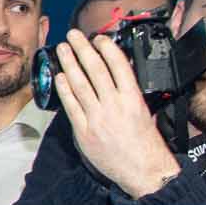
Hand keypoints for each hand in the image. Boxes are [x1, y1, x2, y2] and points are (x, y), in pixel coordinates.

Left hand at [50, 33, 181, 197]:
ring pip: (79, 84)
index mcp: (133, 98)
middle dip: (82, 49)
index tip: (98, 38)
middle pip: (95, 70)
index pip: (118, 66)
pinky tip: (59, 77)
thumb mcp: (144, 110)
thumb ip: (129, 93)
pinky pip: (71, 106)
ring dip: (69, 64)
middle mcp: (114, 105)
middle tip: (73, 35)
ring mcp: (97, 118)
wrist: (142, 169)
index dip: (106, 48)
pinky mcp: (84, 131)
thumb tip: (118, 75)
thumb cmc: (146, 142)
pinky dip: (64, 89)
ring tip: (62, 49)